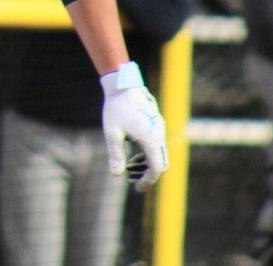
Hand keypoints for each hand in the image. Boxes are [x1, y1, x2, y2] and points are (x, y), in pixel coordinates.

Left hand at [101, 61, 166, 190]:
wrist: (122, 84)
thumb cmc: (116, 107)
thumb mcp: (112, 133)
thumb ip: (115, 154)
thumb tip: (116, 175)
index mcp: (151, 139)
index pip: (156, 168)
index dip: (148, 181)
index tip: (137, 188)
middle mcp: (159, 135)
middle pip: (160, 163)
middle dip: (148, 174)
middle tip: (134, 181)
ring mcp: (159, 128)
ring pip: (159, 153)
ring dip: (147, 163)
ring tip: (130, 167)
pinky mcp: (156, 123)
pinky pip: (156, 144)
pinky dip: (148, 153)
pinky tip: (133, 154)